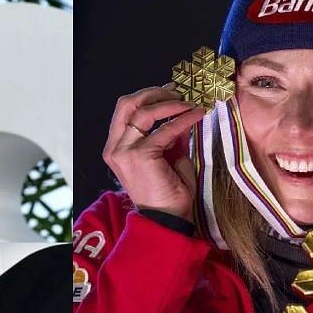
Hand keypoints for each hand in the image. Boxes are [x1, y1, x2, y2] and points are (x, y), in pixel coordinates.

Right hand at [102, 85, 205, 221]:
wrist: (168, 219)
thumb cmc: (168, 192)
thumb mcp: (169, 155)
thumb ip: (170, 134)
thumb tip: (183, 112)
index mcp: (116, 147)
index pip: (125, 109)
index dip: (148, 96)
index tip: (172, 92)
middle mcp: (115, 147)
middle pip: (127, 103)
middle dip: (154, 93)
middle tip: (178, 92)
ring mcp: (125, 151)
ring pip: (144, 111)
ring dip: (171, 103)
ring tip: (190, 103)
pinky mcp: (140, 155)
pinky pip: (165, 129)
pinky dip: (183, 118)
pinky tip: (198, 115)